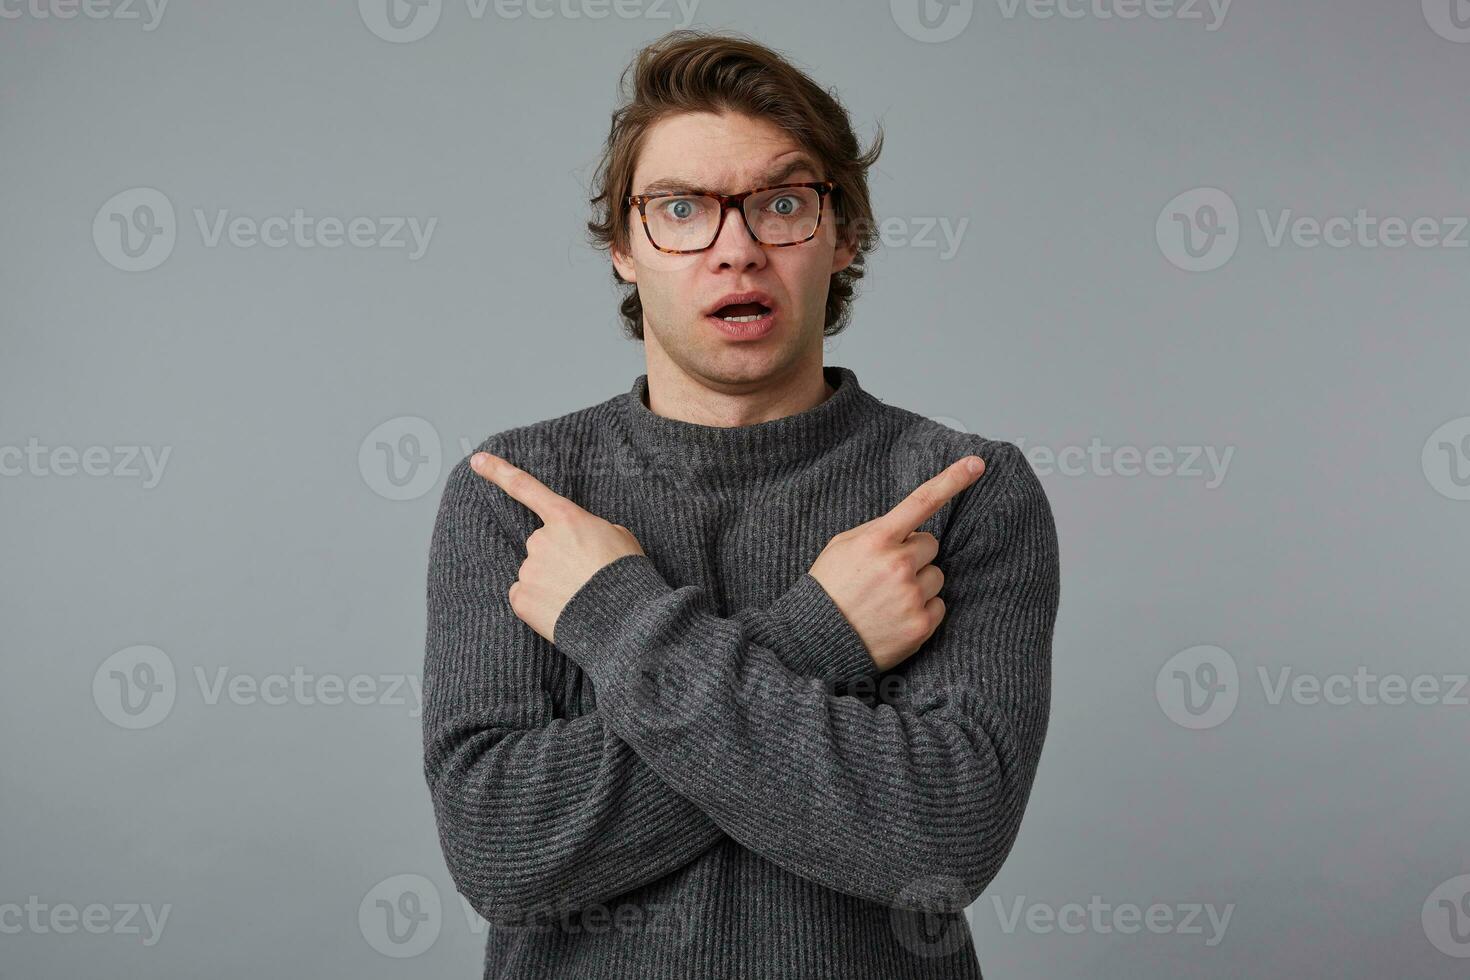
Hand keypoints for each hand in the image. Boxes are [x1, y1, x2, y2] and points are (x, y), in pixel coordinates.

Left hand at [470, 452, 645, 644]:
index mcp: (565, 518)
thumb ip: (589, 530)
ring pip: (535, 573)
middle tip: (583, 577)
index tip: (476, 461)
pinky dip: (541, 604)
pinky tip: (563, 609)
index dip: (498, 472)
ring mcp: (527, 569)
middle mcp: (540, 540)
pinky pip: (526, 597)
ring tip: (579, 597)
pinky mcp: (520, 598)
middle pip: (541, 545)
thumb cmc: (625, 573)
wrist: (622, 617)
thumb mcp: (618, 536)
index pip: (526, 488)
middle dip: (557, 558)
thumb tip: (578, 543)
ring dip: (551, 583)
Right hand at [808, 455, 985, 671]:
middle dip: (914, 555)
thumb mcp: (841, 546)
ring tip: (888, 599)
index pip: (921, 501)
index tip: (977, 463)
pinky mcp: (921, 625)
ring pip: (937, 575)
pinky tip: (896, 617)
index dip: (952, 480)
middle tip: (886, 574)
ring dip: (919, 583)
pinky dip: (923, 610)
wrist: (815, 641)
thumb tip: (909, 527)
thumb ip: (876, 532)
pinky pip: (939, 605)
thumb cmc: (828, 589)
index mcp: (877, 540)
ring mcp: (911, 596)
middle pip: (931, 545)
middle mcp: (898, 564)